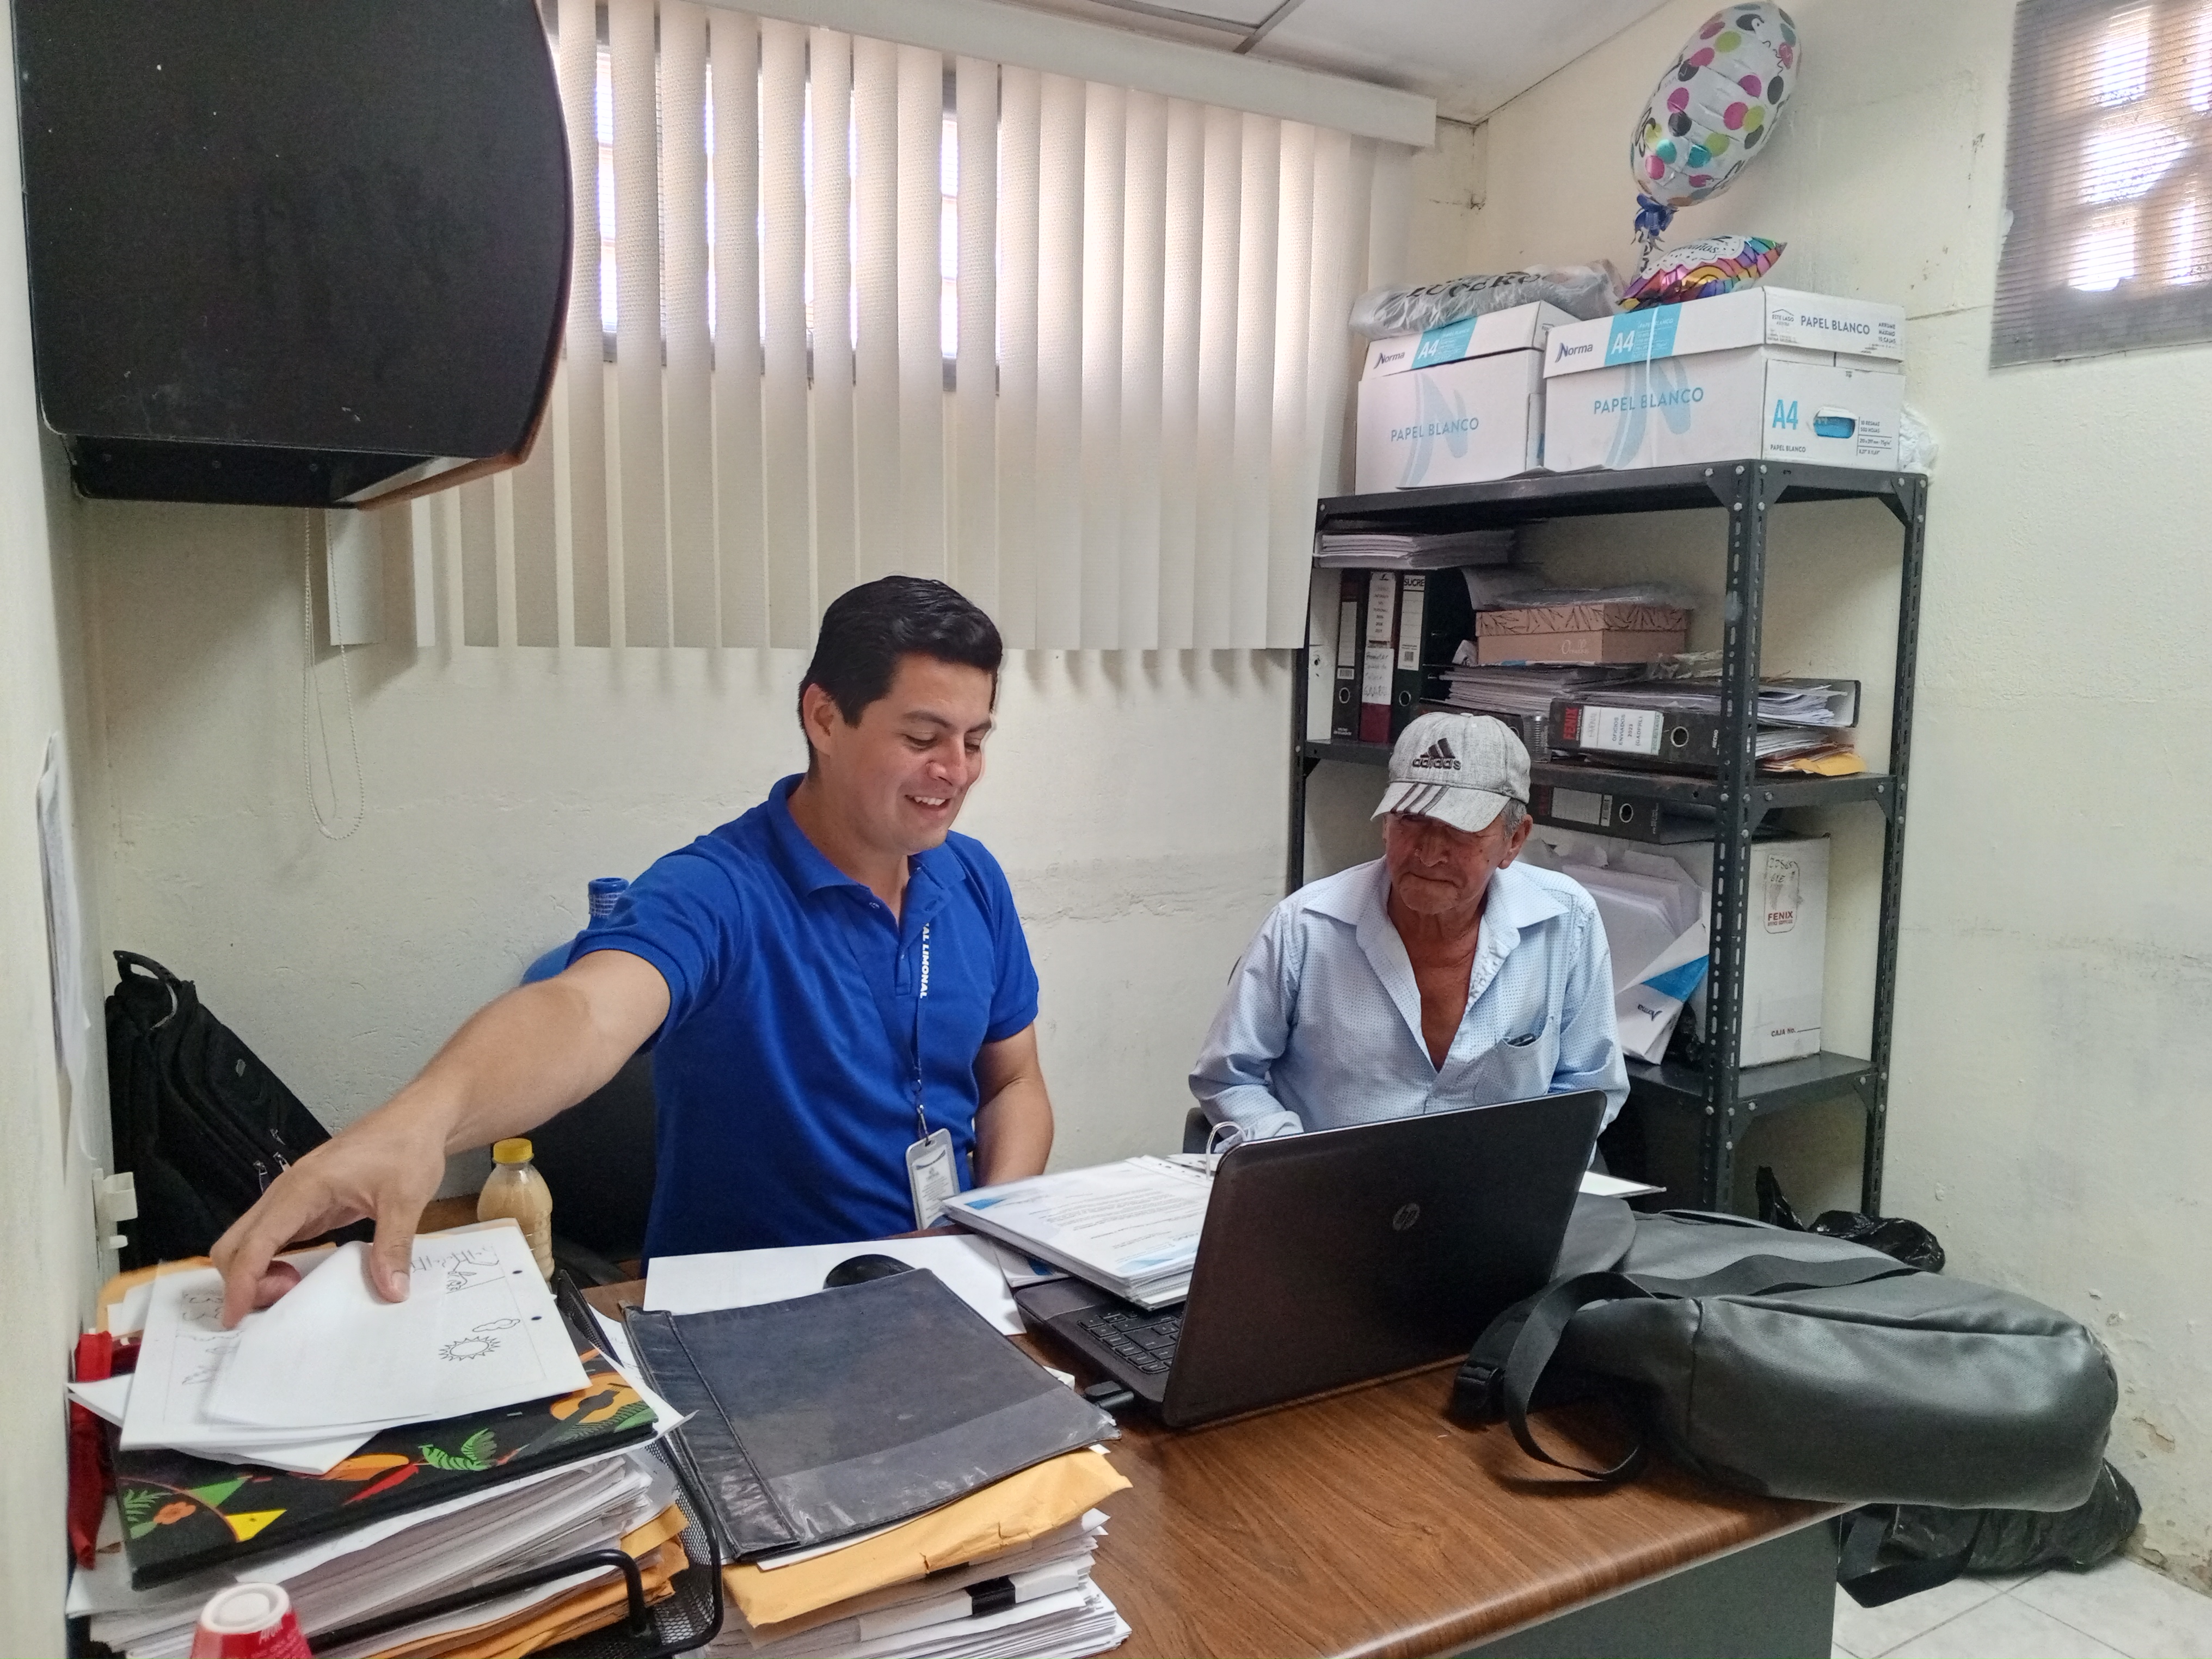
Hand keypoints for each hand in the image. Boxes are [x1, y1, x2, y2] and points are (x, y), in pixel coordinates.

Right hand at [210, 1108, 447, 1327]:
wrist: (419, 1118)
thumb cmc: (409, 1149)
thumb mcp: (406, 1199)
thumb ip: (393, 1246)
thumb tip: (392, 1292)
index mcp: (302, 1188)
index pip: (255, 1242)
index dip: (241, 1283)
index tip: (235, 1318)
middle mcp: (287, 1192)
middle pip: (236, 1242)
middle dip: (243, 1280)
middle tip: (282, 1302)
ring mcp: (294, 1198)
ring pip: (250, 1241)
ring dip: (256, 1272)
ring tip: (292, 1290)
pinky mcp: (307, 1204)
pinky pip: (273, 1238)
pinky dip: (271, 1262)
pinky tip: (295, 1278)